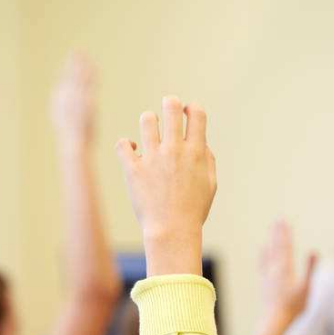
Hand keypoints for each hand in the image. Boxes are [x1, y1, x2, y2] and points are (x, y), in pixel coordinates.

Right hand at [50, 52, 95, 150]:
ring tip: (83, 51)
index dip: (66, 72)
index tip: (70, 62)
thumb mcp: (67, 127)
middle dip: (73, 62)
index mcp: (58, 103)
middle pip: (69, 75)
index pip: (62, 83)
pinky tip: (93, 64)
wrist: (74, 146)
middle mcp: (64, 98)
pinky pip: (88, 82)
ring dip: (82, 63)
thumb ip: (67, 116)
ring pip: (79, 76)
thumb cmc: (73, 142)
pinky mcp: (85, 99)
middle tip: (76, 50)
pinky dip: (90, 72)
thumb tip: (70, 118)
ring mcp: (74, 98)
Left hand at [116, 96, 216, 275]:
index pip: (196, 113)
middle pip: (170, 106)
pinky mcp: (133, 169)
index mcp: (196, 152)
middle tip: (167, 113)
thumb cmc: (193, 210)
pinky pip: (123, 144)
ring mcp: (153, 158)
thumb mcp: (210, 184)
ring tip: (149, 133)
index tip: (186, 114)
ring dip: (148, 121)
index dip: (191, 108)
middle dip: (169, 103)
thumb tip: (200, 142)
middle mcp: (174, 150)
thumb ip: (207, 159)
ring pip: (147, 119)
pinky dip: (126, 144)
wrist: (172, 231)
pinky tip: (132, 150)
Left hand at [256, 220, 316, 334]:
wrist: (275, 318)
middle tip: (279, 219)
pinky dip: (263, 253)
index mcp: (286, 268)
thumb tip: (314, 250)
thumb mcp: (307, 288)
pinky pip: (263, 263)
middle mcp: (275, 268)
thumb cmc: (294, 306)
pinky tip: (263, 247)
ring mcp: (268, 274)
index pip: (286, 246)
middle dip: (279, 232)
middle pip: (277, 246)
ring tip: (272, 228)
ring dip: (272, 239)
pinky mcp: (264, 280)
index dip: (286, 233)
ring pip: (270, 252)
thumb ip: (310, 268)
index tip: (285, 222)